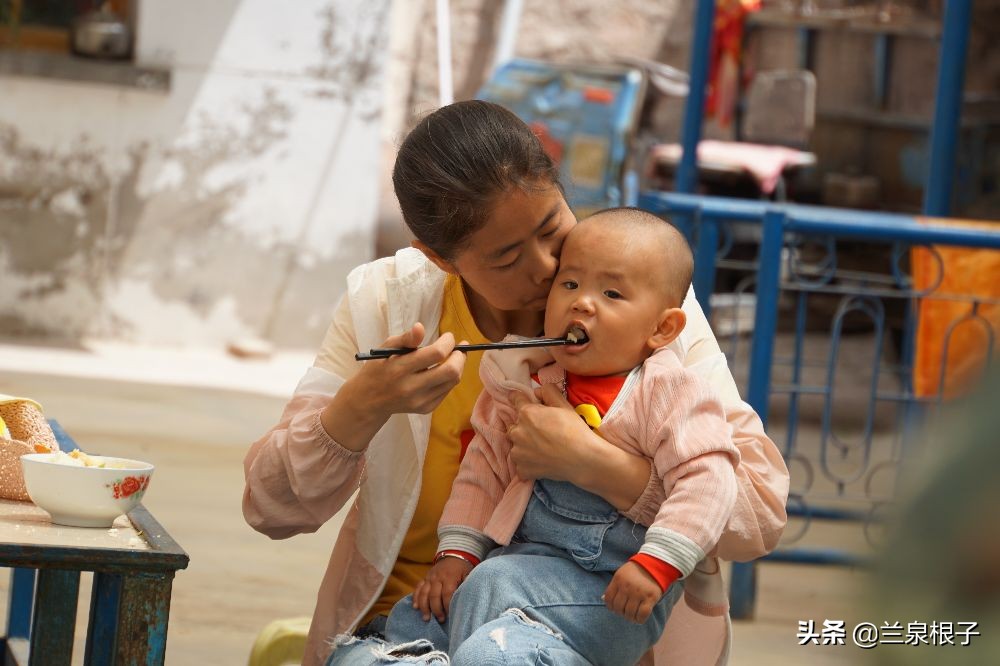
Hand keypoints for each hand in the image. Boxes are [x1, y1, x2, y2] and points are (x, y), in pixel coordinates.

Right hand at [322, 323, 465, 450]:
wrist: (369, 400)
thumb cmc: (379, 367)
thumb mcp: (387, 348)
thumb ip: (406, 338)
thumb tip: (420, 327)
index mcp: (400, 368)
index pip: (436, 354)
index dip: (448, 342)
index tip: (448, 337)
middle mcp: (411, 387)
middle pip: (451, 372)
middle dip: (460, 356)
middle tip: (458, 348)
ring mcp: (420, 401)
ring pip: (453, 382)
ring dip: (458, 366)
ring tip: (452, 357)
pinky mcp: (425, 409)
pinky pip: (447, 391)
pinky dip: (449, 379)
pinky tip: (442, 372)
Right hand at [412, 556, 472, 622]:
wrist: (454, 555)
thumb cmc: (463, 568)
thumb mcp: (468, 574)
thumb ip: (467, 586)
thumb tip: (468, 599)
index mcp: (450, 576)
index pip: (447, 593)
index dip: (447, 605)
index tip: (450, 615)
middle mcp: (437, 577)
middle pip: (434, 595)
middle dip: (436, 609)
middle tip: (440, 620)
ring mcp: (429, 577)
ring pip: (423, 593)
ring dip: (424, 607)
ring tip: (426, 618)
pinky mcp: (424, 578)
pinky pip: (417, 588)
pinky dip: (415, 598)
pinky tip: (415, 607)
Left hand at [506, 384, 596, 482]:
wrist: (583, 459)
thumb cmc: (575, 430)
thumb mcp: (563, 404)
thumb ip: (548, 392)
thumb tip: (537, 392)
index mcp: (526, 413)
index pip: (515, 399)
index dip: (520, 399)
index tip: (523, 401)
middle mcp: (517, 432)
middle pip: (515, 425)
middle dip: (525, 426)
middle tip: (542, 432)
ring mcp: (518, 453)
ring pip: (516, 445)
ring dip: (525, 445)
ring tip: (542, 448)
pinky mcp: (522, 469)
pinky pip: (521, 464)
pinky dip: (528, 462)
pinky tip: (542, 461)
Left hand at [604, 562, 662, 623]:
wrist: (654, 564)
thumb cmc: (636, 571)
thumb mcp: (621, 575)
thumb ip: (613, 587)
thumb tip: (602, 599)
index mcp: (618, 579)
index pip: (608, 599)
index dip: (610, 607)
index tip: (615, 608)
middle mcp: (627, 587)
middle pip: (618, 608)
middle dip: (621, 613)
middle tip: (625, 612)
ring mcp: (639, 593)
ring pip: (629, 613)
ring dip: (630, 618)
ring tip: (632, 616)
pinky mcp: (650, 598)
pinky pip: (642, 615)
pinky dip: (640, 620)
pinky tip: (640, 618)